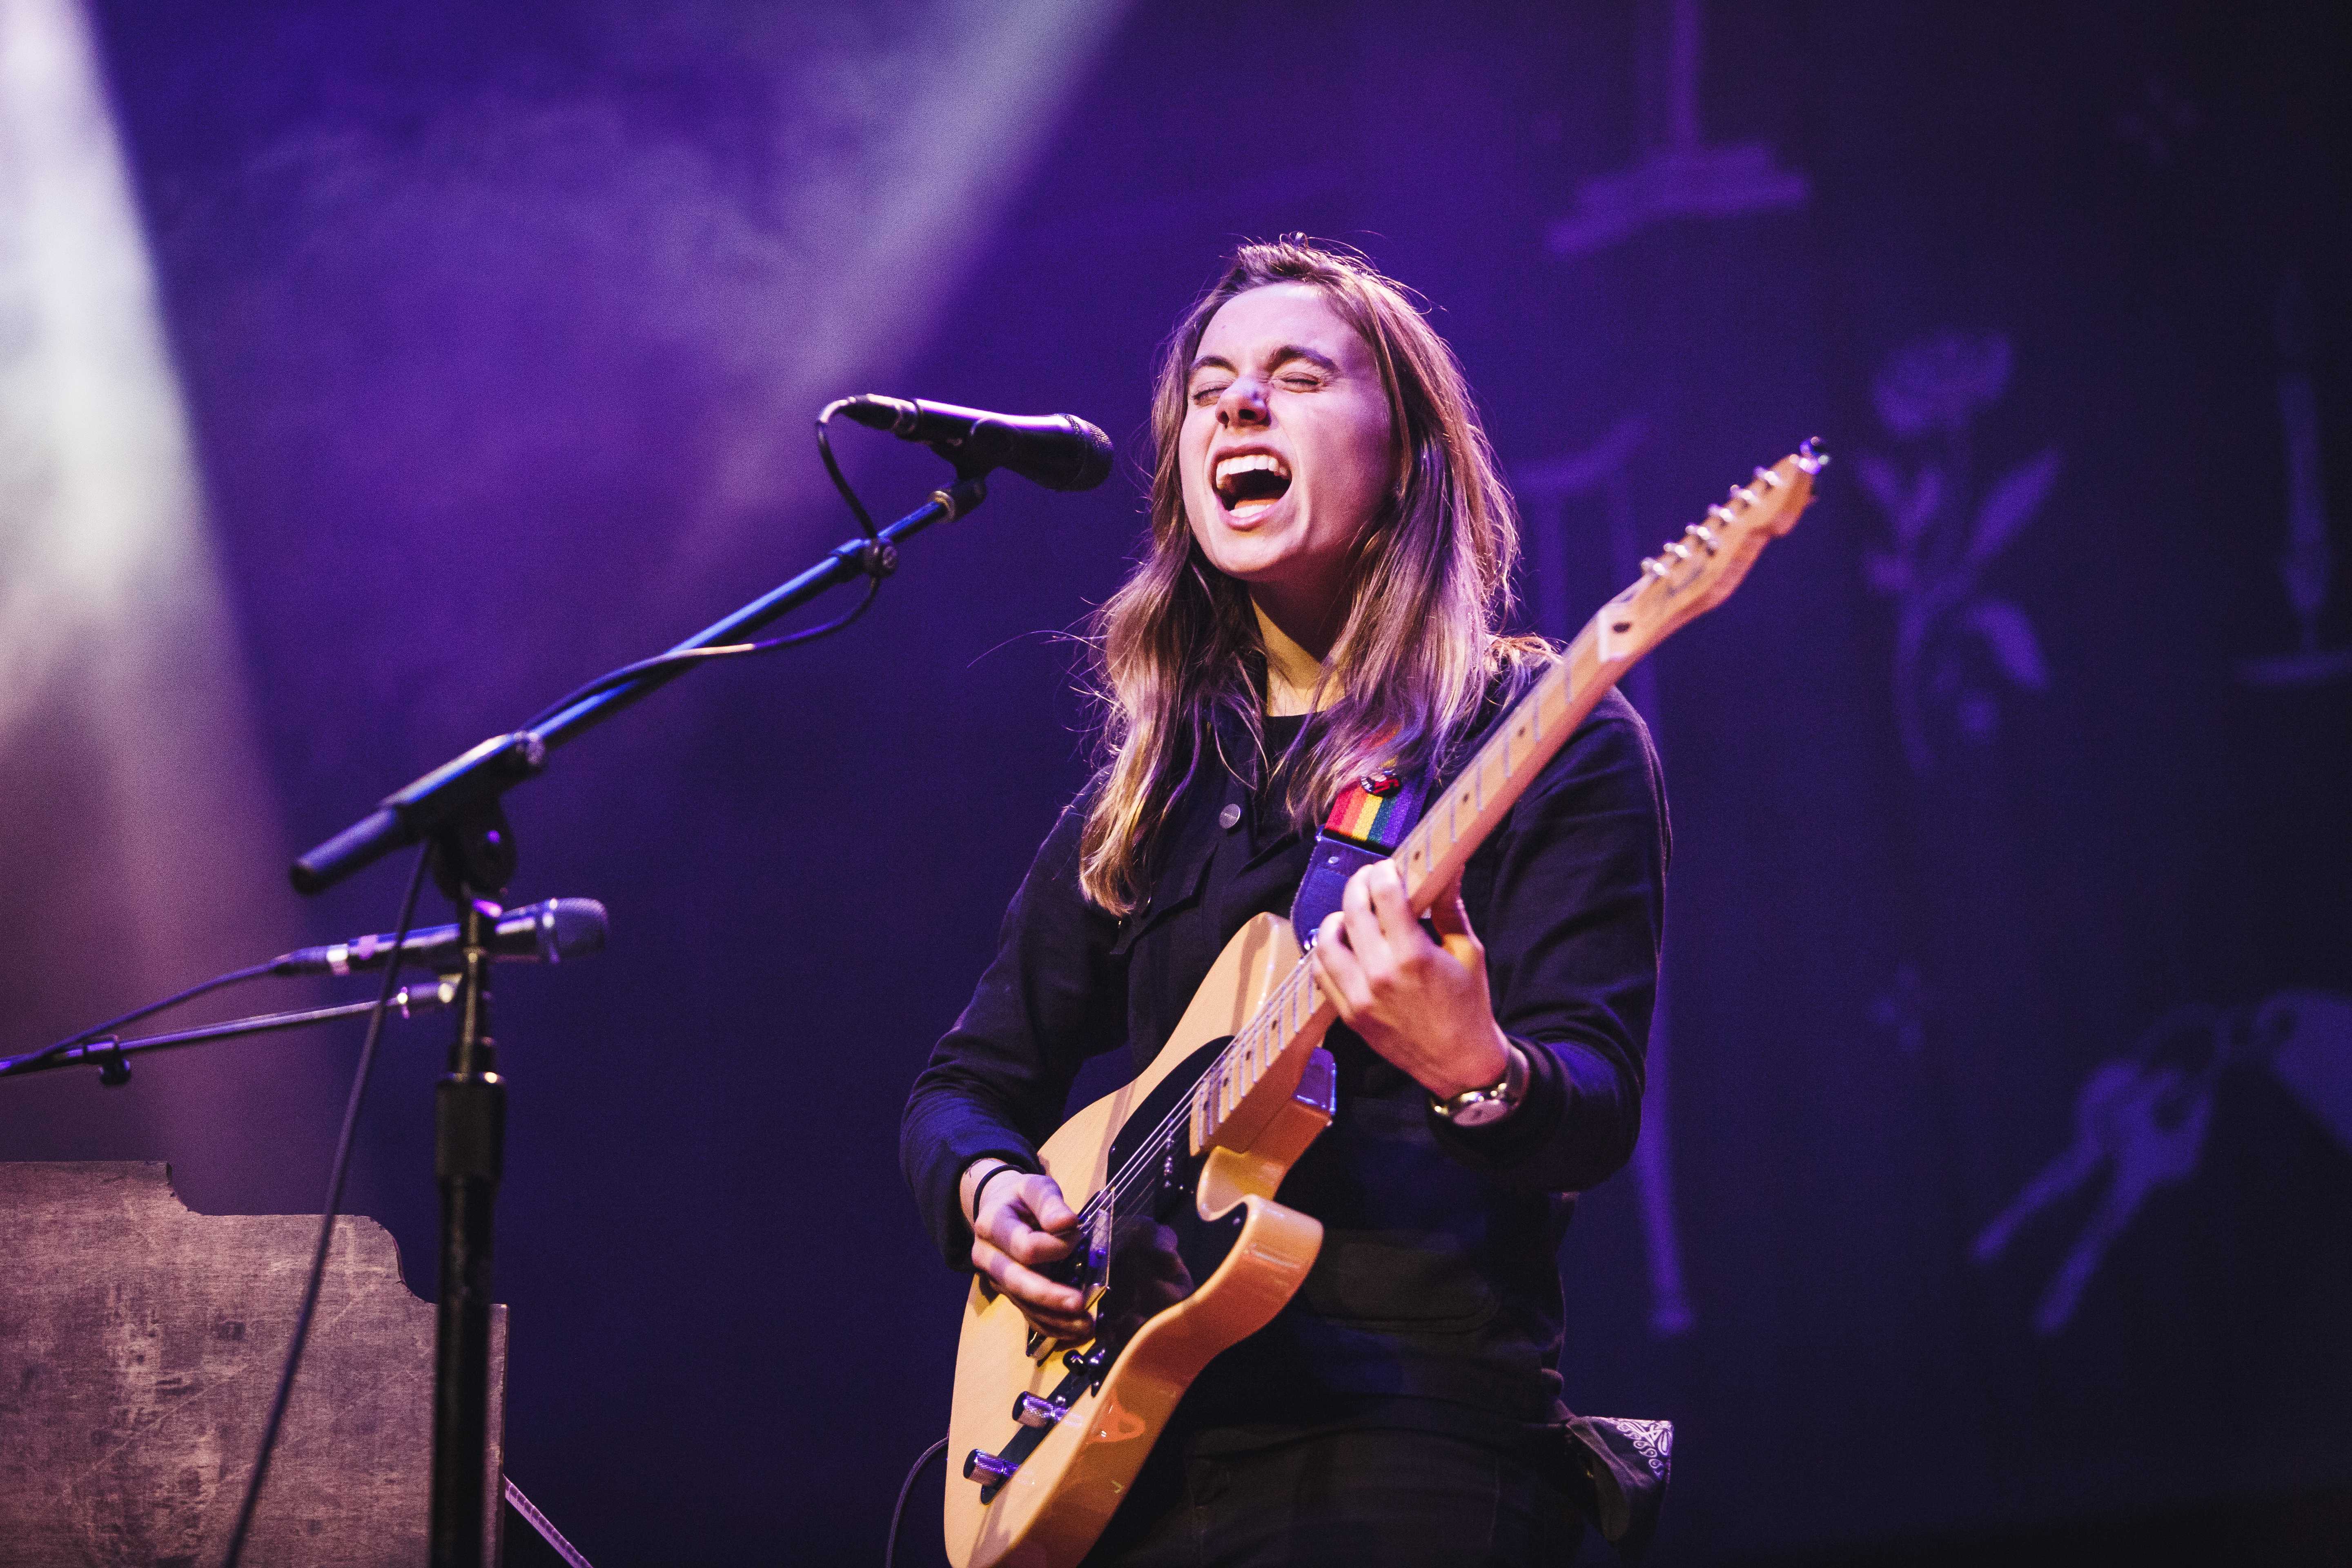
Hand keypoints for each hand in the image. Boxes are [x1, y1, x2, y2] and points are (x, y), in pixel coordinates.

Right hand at [962, 1159, 1093, 1341]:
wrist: (997, 1207)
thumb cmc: (1021, 1198)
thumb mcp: (1034, 1187)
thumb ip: (1049, 1203)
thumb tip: (1068, 1223)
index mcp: (992, 1226)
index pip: (1024, 1246)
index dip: (1055, 1247)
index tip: (1079, 1236)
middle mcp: (987, 1257)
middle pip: (1017, 1282)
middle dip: (1050, 1295)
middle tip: (1080, 1303)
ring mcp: (995, 1279)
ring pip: (1023, 1304)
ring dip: (1055, 1318)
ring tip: (1086, 1324)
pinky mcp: (1008, 1294)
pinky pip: (1027, 1315)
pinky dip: (1051, 1326)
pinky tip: (1074, 1331)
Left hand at [1311, 863, 1511, 1098]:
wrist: (1460, 1062)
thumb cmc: (1469, 1004)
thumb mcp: (1469, 951)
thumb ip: (1450, 907)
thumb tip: (1448, 866)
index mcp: (1414, 956)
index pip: (1384, 895)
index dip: (1383, 872)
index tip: (1388, 867)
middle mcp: (1380, 975)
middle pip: (1353, 910)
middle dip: (1360, 885)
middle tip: (1370, 880)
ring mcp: (1359, 998)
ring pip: (1326, 941)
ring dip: (1337, 918)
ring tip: (1353, 913)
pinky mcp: (1349, 1015)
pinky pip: (1321, 974)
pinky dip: (1326, 953)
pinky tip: (1343, 945)